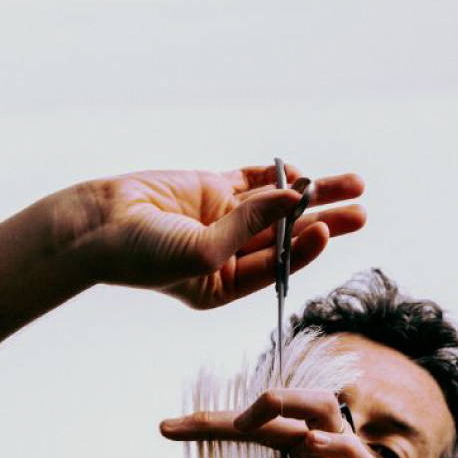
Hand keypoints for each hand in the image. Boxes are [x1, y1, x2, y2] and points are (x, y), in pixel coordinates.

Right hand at [63, 164, 364, 309]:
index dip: (304, 248)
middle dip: (325, 222)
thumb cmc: (139, 255)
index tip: (324, 229)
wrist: (96, 225)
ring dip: (314, 193)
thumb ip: (245, 228)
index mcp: (226, 284)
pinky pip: (255, 180)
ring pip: (279, 204)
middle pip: (288, 236)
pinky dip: (280, 175)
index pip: (277, 266)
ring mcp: (223, 218)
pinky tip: (309, 173)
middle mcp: (229, 253)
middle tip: (361, 213)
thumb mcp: (198, 252)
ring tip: (354, 184)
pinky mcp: (212, 189)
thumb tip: (291, 196)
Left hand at [161, 388, 378, 457]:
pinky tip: (312, 443)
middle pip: (289, 398)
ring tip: (256, 416)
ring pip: (320, 404)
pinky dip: (332, 442)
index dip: (206, 423)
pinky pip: (350, 449)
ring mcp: (339, 451)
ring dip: (288, 402)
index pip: (247, 423)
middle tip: (230, 422)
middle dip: (257, 400)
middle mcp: (315, 437)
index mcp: (289, 440)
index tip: (165, 428)